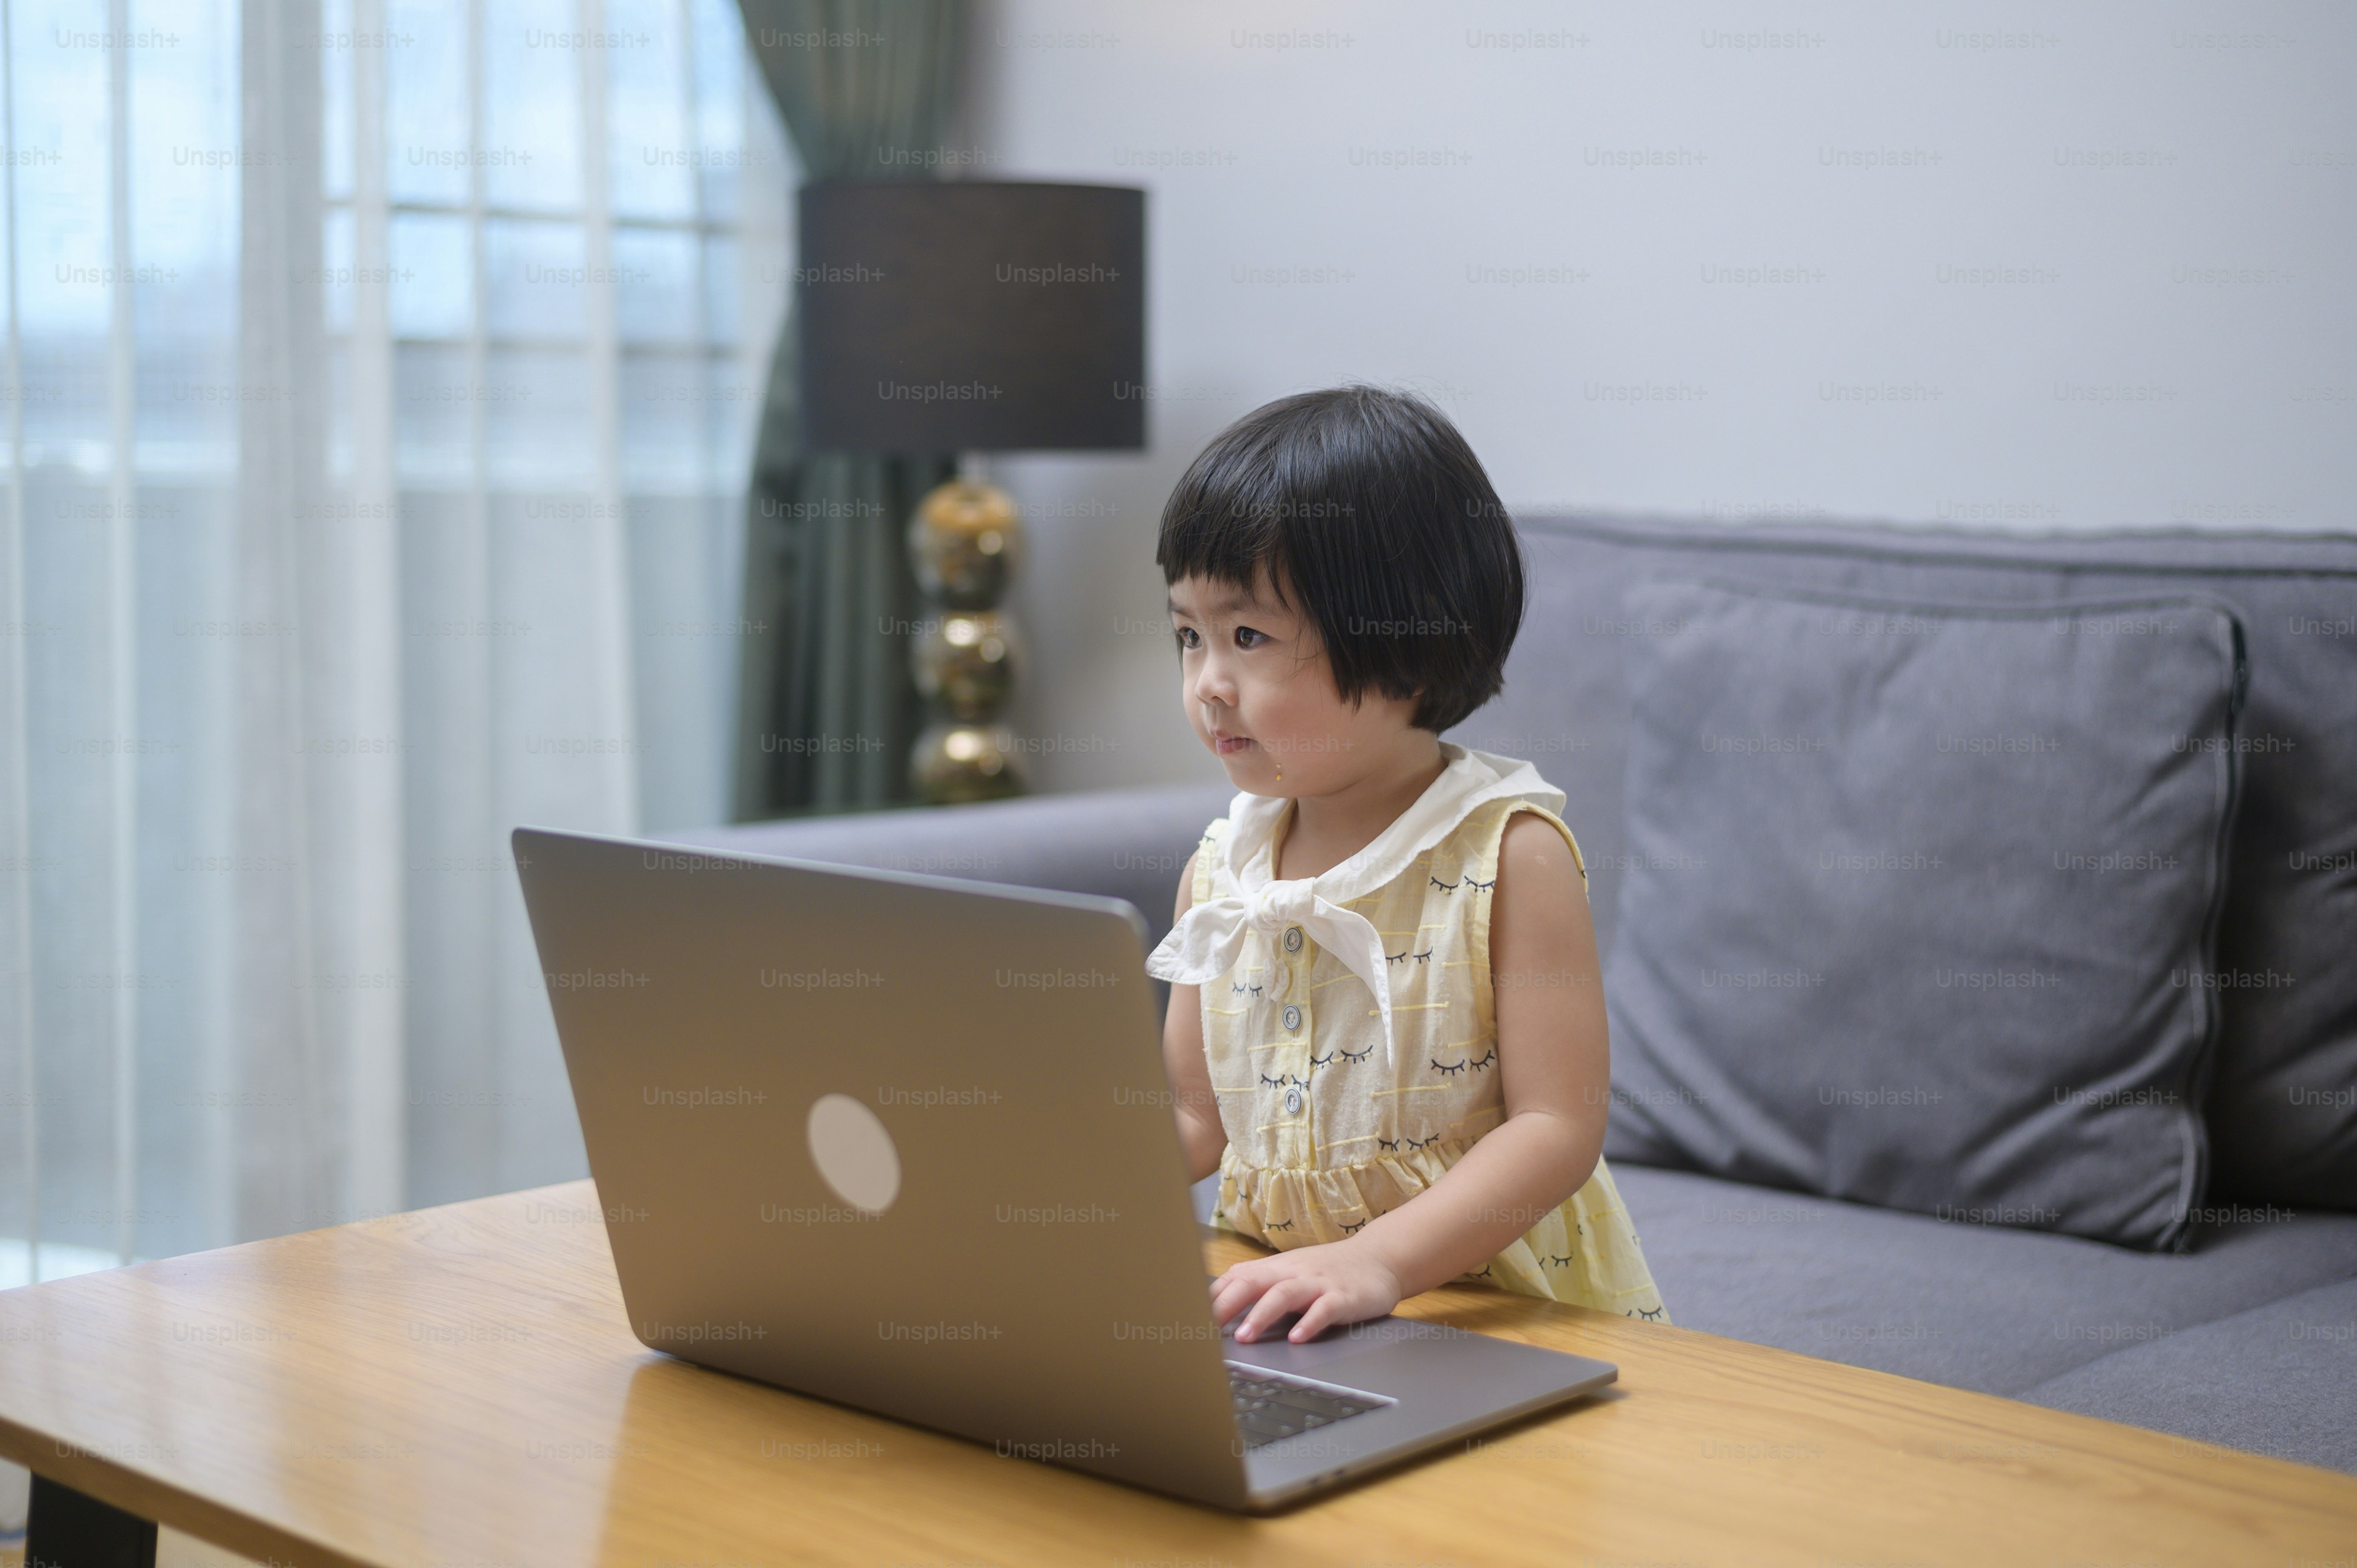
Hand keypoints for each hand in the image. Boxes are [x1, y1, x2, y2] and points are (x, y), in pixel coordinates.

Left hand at [1210, 1241, 1403, 1343]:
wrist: (1379, 1259)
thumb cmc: (1327, 1272)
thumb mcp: (1290, 1276)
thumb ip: (1260, 1289)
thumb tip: (1217, 1309)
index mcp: (1275, 1269)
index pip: (1235, 1279)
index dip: (1211, 1299)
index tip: (1188, 1320)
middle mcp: (1292, 1272)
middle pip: (1252, 1282)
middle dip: (1226, 1306)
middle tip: (1206, 1331)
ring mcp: (1318, 1283)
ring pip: (1284, 1294)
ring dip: (1261, 1315)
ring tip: (1245, 1338)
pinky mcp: (1344, 1297)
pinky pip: (1324, 1309)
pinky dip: (1309, 1323)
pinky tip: (1297, 1339)